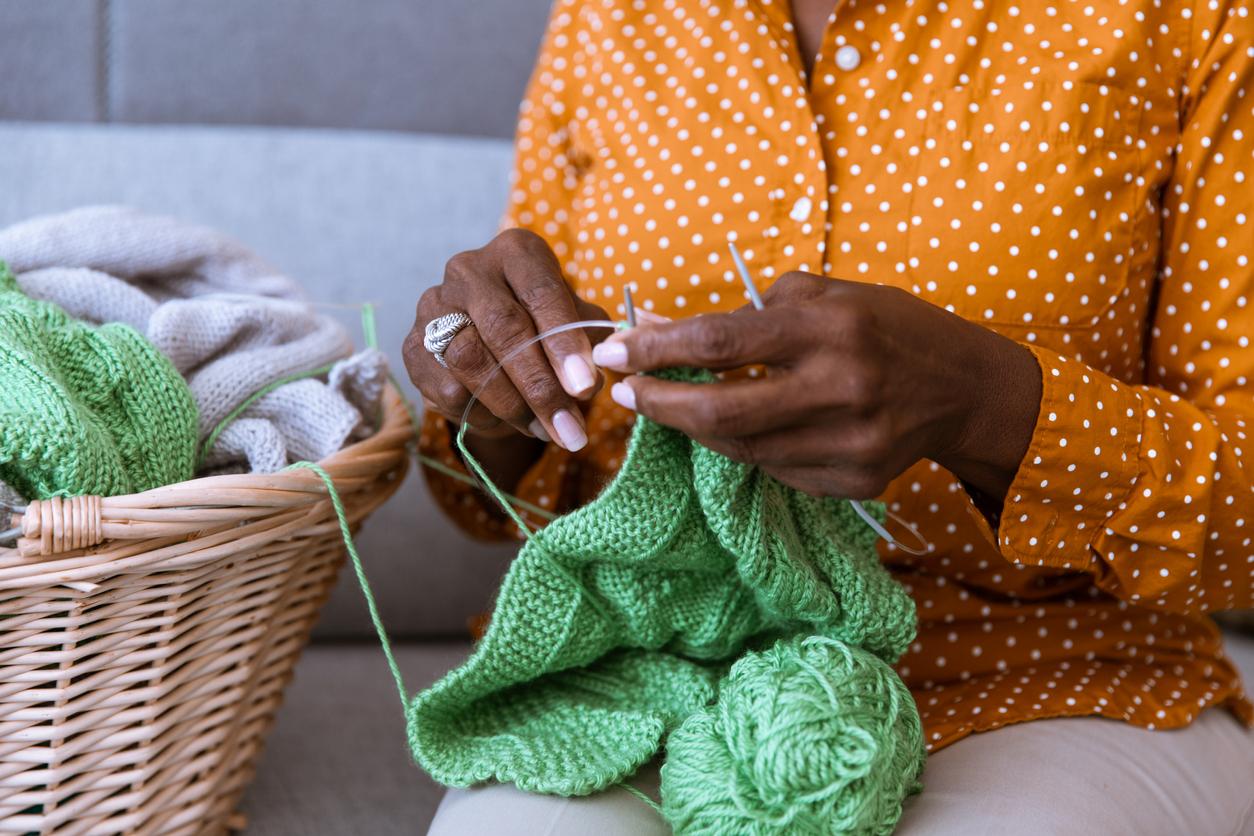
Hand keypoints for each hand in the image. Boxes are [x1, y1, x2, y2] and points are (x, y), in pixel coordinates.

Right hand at [404, 228, 608, 451]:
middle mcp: (469, 270)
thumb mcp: (579, 323)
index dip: (564, 342)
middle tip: (568, 427)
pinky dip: (482, 413)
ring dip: (512, 405)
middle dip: (539, 385)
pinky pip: (447, 388)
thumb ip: (588, 343)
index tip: (585, 386)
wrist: (497, 344)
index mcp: (516, 253)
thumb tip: (586, 381)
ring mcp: (434, 306)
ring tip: (544, 429)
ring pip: (470, 360)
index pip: (541, 292)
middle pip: (502, 327)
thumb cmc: (548, 327)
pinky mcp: (413, 345)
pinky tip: (506, 420)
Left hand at [591, 272, 1041, 501]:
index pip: (721, 341)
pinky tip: (735, 427)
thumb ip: (746, 313)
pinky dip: (743, 448)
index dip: (656, 349)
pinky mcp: (854, 481)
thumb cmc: (884, 326)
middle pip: (720, 411)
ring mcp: (850, 443)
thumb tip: (660, 328)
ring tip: (672, 404)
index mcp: (831, 327)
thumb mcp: (825, 295)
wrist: (963, 388)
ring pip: (740, 449)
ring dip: (694, 428)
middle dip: (659, 404)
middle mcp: (841, 388)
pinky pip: (774, 470)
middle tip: (625, 393)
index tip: (612, 350)